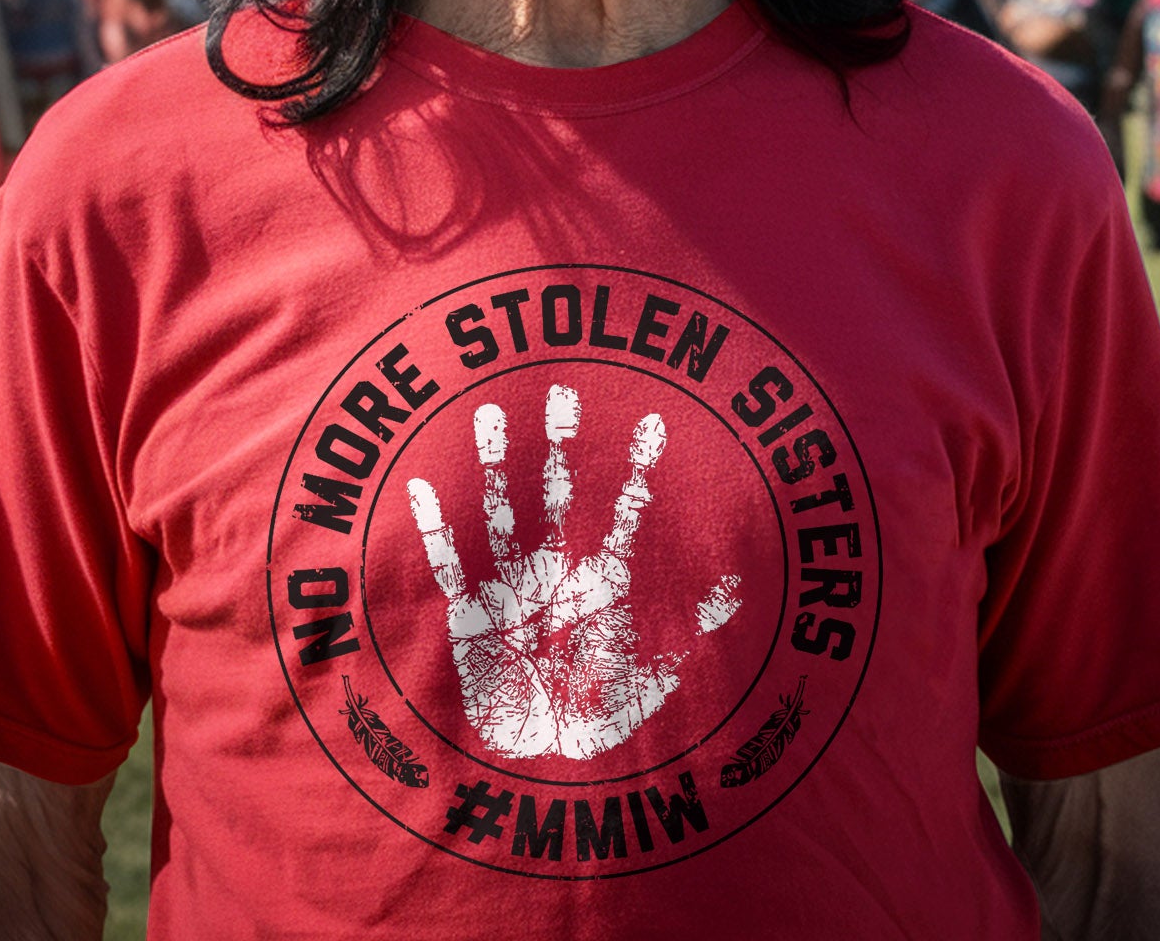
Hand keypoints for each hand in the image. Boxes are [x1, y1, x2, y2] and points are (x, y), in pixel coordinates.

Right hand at [406, 385, 740, 761]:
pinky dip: (435, 529)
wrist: (538, 769)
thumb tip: (738, 584)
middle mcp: (554, 577)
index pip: (625, 517)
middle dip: (562, 446)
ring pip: (503, 516)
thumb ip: (690, 632)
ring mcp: (510, 593)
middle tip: (565, 391)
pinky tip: (421, 485)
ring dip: (496, 468)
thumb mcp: (652, 682)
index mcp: (599, 588)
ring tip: (490, 413)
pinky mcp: (469, 620)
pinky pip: (448, 567)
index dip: (639, 472)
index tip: (654, 422)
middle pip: (559, 498)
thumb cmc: (595, 726)